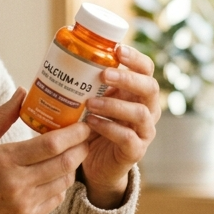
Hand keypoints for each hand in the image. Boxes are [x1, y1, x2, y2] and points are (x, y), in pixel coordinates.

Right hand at [0, 89, 91, 213]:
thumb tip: (22, 92)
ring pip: (64, 182)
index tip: (84, 124)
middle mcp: (16, 184)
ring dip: (72, 166)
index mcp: (2, 160)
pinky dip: (61, 185)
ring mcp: (23, 204)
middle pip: (64, 163)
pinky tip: (55, 174)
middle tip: (86, 136)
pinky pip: (55, 199)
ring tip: (71, 153)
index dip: (73, 133)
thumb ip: (1, 116)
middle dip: (81, 148)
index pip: (50, 145)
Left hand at [81, 45, 160, 207]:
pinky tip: (91, 123)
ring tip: (90, 103)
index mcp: (138, 93)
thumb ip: (88, 83)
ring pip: (140, 113)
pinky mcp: (135, 151)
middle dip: (128, 78)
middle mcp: (147, 109)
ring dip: (114, 105)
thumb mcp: (93, 100)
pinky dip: (109, 128)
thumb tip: (64, 54)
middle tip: (103, 74)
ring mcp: (144, 131)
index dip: (135, 58)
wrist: (95, 163)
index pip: (146, 69)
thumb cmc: (94, 125)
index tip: (117, 49)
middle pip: (150, 87)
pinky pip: (128, 137)